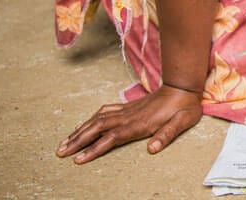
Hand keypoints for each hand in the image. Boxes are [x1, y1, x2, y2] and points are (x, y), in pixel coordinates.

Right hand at [55, 85, 202, 162]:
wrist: (183, 86)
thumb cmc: (184, 107)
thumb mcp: (182, 123)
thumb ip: (167, 135)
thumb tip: (152, 149)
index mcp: (139, 124)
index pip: (111, 138)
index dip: (94, 149)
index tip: (78, 159)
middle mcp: (129, 117)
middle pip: (97, 129)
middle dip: (77, 141)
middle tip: (60, 152)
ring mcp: (127, 110)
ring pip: (97, 120)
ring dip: (80, 131)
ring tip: (64, 142)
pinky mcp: (128, 107)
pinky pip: (104, 112)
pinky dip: (91, 119)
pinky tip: (84, 124)